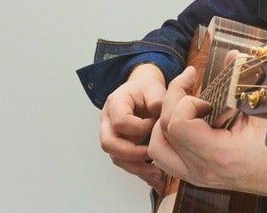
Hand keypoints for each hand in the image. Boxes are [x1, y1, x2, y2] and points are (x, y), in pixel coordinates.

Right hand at [99, 63, 167, 192]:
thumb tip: (159, 112)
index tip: (154, 124)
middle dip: (131, 154)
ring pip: (116, 158)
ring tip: (158, 175)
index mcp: (115, 104)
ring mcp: (112, 136)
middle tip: (152, 155)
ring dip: (137, 168)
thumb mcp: (154, 88)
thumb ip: (157, 99)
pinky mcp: (120, 148)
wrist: (142, 93)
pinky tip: (156, 179)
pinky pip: (126, 164)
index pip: (120, 122)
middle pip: (108, 144)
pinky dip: (141, 173)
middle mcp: (108, 122)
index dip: (139, 127)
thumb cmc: (146, 90)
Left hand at [147, 62, 266, 209]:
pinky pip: (164, 157)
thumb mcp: (262, 110)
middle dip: (175, 100)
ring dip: (165, 120)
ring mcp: (195, 176)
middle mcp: (202, 168)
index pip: (179, 124)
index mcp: (220, 153)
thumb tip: (232, 54)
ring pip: (157, 146)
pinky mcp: (193, 176)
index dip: (186, 102)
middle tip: (194, 87)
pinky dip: (166, 137)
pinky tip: (183, 123)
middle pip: (165, 129)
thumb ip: (243, 80)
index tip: (206, 97)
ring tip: (184, 106)